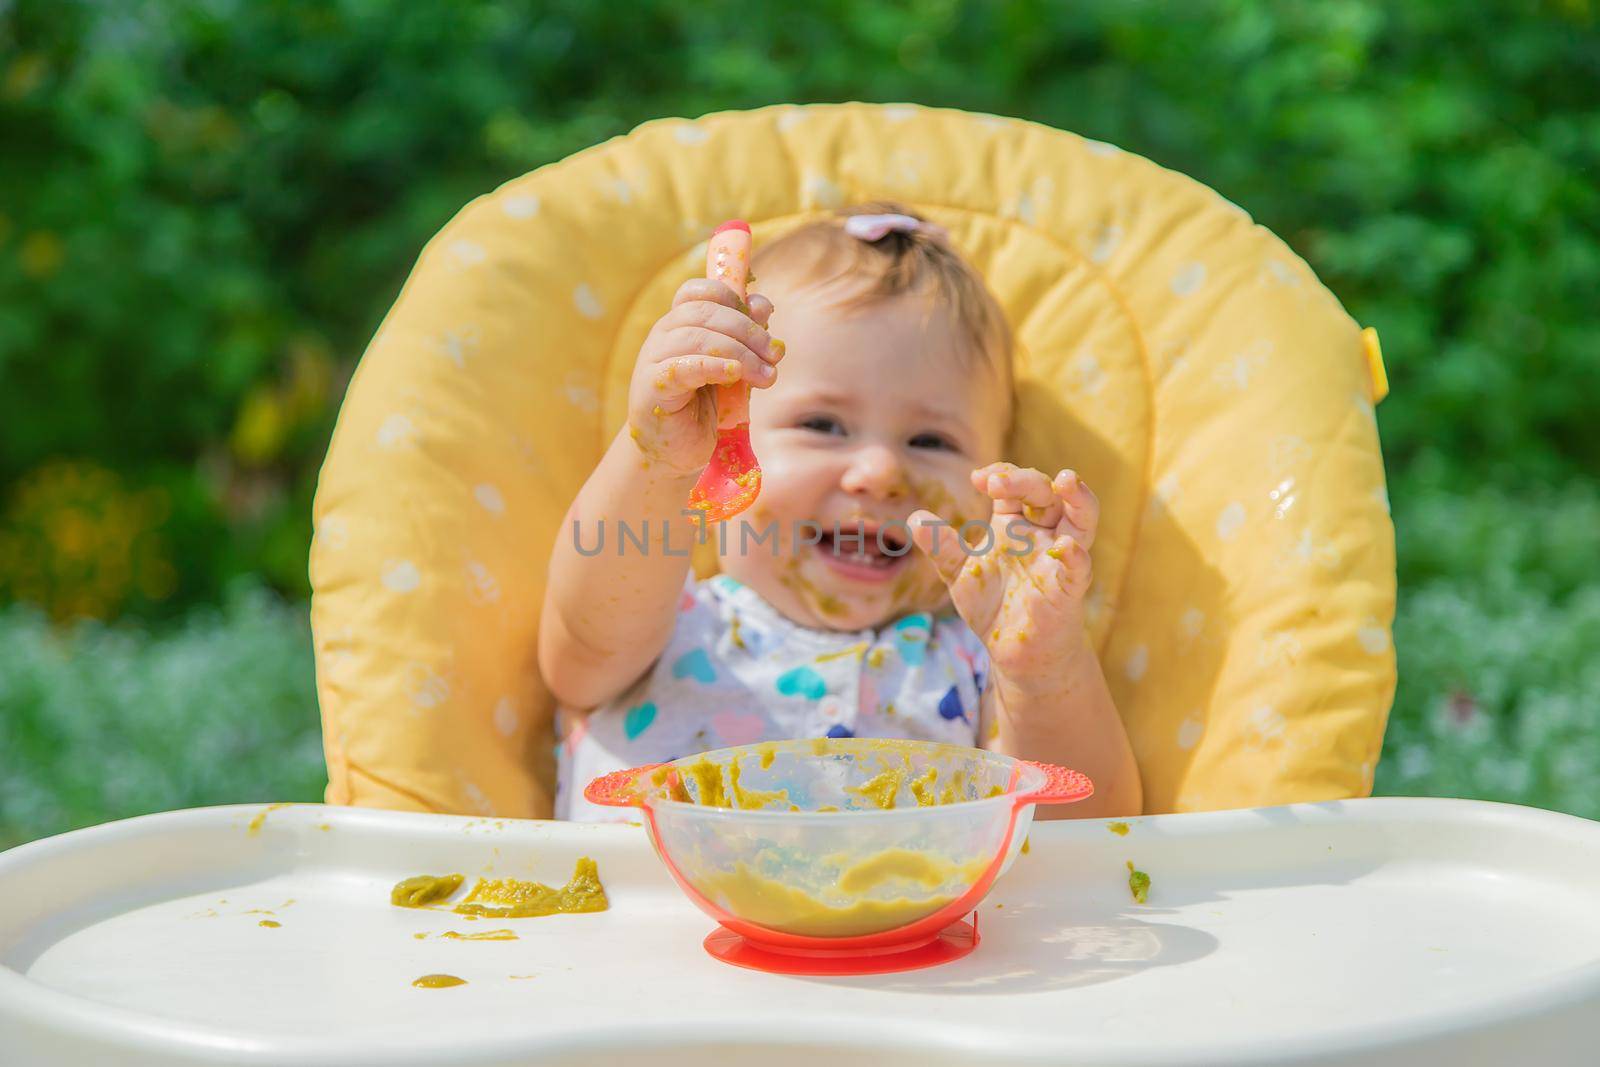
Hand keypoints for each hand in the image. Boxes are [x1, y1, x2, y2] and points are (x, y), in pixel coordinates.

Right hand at [626, 279, 782, 475]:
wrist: (677, 451)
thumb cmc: (705, 407)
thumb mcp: (733, 367)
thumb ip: (745, 339)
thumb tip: (763, 305)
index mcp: (679, 324)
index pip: (697, 292)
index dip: (730, 296)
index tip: (762, 316)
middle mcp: (663, 336)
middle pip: (704, 313)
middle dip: (747, 330)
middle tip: (775, 354)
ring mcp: (653, 360)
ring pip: (695, 337)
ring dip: (740, 353)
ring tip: (766, 376)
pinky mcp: (653, 388)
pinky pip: (682, 367)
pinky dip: (713, 366)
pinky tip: (736, 374)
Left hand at [908, 464, 1099, 687]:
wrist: (1015, 652)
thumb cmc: (992, 603)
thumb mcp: (958, 572)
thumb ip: (941, 546)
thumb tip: (914, 519)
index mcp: (1015, 524)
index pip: (1015, 486)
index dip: (1001, 475)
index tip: (977, 478)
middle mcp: (1041, 534)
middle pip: (1045, 493)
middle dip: (1024, 481)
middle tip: (996, 483)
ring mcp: (1057, 559)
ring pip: (1081, 519)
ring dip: (1078, 499)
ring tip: (1068, 479)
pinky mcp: (1068, 589)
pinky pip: (1078, 568)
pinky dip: (1074, 556)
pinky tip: (1065, 546)